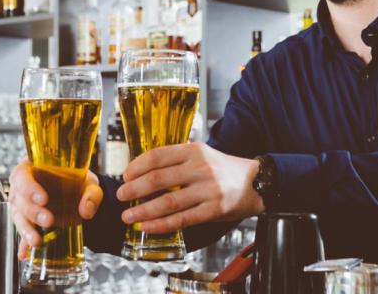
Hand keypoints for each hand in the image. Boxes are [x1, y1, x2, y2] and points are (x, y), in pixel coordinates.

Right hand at [8, 158, 102, 259]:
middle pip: (18, 198)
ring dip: (26, 229)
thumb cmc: (78, 182)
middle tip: (49, 220)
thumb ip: (91, 194)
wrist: (78, 195)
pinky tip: (25, 254)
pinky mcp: (27, 221)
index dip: (29, 187)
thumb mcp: (89, 183)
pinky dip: (23, 243)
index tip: (43, 199)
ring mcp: (22, 204)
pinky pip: (22, 232)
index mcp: (33, 168)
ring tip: (37, 241)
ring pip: (18, 216)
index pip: (21, 174)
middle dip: (33, 212)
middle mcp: (23, 186)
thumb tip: (87, 210)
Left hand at [116, 142, 263, 233]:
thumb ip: (177, 160)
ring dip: (143, 210)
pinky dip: (161, 224)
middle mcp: (200, 168)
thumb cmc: (223, 169)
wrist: (257, 183)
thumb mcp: (202, 154)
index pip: (158, 156)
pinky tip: (147, 226)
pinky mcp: (214, 209)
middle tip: (120, 196)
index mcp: (194, 150)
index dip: (137, 167)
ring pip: (168, 202)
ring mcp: (208, 189)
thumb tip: (141, 172)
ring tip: (128, 216)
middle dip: (134, 189)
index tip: (125, 176)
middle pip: (158, 179)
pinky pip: (182, 219)